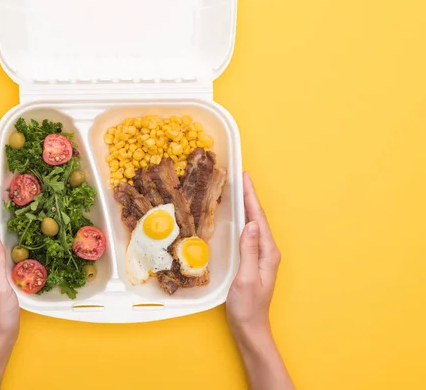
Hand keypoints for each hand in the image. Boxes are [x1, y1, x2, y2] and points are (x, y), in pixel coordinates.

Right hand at [226, 173, 293, 389]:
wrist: (250, 328)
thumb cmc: (247, 307)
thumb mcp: (246, 279)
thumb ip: (249, 251)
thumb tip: (251, 224)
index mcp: (268, 253)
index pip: (258, 219)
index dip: (251, 197)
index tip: (245, 178)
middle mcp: (267, 252)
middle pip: (258, 218)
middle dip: (249, 197)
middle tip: (240, 177)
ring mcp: (261, 256)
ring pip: (254, 225)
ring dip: (247, 207)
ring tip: (238, 190)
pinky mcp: (253, 261)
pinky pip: (249, 234)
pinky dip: (243, 220)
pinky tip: (236, 217)